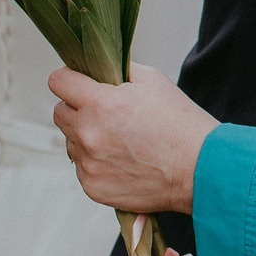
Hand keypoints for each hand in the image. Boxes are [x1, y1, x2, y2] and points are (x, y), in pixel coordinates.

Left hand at [49, 64, 216, 215]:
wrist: (198, 168)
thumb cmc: (180, 123)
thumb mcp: (153, 80)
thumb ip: (118, 70)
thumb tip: (99, 68)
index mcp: (100, 103)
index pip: (58, 81)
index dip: (69, 78)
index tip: (79, 83)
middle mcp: (88, 134)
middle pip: (60, 112)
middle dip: (78, 108)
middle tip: (105, 112)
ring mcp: (89, 164)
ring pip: (71, 142)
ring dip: (86, 137)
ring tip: (120, 140)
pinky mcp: (93, 187)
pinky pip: (82, 168)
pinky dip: (96, 163)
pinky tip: (122, 160)